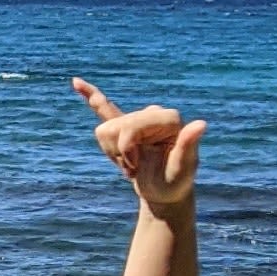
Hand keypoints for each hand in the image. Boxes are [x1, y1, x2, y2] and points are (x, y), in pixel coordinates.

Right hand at [73, 76, 204, 217]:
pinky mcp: (126, 126)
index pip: (128, 125)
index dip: (125, 149)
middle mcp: (154, 112)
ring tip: (131, 164)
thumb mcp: (183, 168)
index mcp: (168, 118)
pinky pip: (103, 107)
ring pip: (104, 130)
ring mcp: (138, 118)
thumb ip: (189, 145)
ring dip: (112, 153)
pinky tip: (76, 82)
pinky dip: (90, 95)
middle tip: (136, 168)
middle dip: (119, 153)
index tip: (137, 167)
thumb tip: (200, 124)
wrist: (166, 193)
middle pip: (114, 127)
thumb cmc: (177, 182)